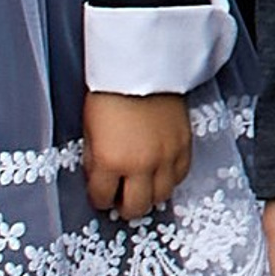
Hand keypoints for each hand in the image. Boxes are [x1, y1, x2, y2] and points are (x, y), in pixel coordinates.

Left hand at [83, 91, 191, 217]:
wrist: (142, 67)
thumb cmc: (111, 94)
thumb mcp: (88, 131)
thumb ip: (94, 160)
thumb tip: (99, 177)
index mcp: (110, 161)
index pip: (102, 198)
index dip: (99, 199)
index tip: (100, 195)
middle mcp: (141, 164)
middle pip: (137, 207)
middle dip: (126, 208)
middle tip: (122, 201)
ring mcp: (166, 156)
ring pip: (163, 195)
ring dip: (151, 195)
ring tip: (143, 187)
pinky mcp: (185, 145)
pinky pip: (181, 175)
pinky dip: (170, 179)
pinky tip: (161, 173)